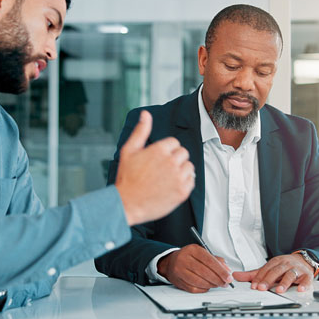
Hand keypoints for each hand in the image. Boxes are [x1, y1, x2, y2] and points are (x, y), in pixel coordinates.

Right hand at [115, 110, 195, 224]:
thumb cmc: (126, 178)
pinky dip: (184, 183)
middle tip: (162, 169)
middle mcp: (171, 162)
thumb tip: (145, 114)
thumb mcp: (129, 150)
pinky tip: (172, 186)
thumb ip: (141, 131)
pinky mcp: (182, 191)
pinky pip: (191, 181)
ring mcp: (177, 177)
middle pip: (183, 153)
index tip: (159, 159)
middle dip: (175, 159)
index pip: (174, 142)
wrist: (126, 203)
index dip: (167, 150)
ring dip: (181, 170)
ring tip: (167, 178)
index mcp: (159, 150)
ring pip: (189, 166)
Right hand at [156, 244, 232, 292]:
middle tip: (225, 283)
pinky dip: (203, 289)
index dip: (220, 270)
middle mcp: (184, 259)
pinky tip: (208, 286)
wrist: (171, 263)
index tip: (228, 277)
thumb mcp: (202, 253)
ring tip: (218, 284)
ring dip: (211, 285)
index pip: (209, 261)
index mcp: (192, 250)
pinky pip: (193, 288)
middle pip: (204, 272)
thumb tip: (227, 270)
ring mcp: (180, 271)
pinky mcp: (178, 281)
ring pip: (199, 281)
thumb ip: (216, 260)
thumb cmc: (189, 257)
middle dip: (218, 279)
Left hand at [233, 254, 314, 292]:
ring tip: (279, 290)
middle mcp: (286, 264)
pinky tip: (300, 289)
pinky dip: (304, 285)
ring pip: (290, 275)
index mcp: (276, 262)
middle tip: (262, 288)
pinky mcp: (307, 275)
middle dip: (269, 280)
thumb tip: (236, 276)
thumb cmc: (284, 267)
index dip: (259, 278)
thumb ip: (253, 274)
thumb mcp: (269, 268)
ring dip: (284, 282)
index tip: (254, 286)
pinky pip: (306, 280)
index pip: (266, 269)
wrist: (304, 261)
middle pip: (276, 271)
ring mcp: (296, 270)